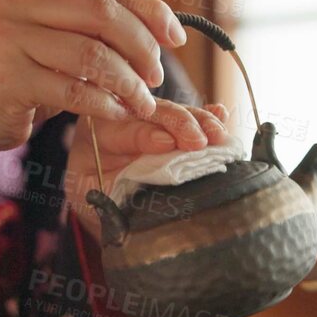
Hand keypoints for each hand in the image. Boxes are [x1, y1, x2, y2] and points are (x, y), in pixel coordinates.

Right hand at [0, 0, 208, 157]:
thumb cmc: (15, 78)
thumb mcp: (53, 41)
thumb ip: (92, 27)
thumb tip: (162, 25)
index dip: (148, 12)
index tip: (177, 38)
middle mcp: (13, 1)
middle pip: (102, 14)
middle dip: (142, 47)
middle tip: (156, 77)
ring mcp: (5, 37)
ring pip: (92, 55)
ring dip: (128, 83)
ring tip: (142, 103)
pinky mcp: (5, 78)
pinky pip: (74, 90)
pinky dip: (105, 105)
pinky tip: (116, 114)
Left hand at [68, 103, 229, 239]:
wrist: (104, 188)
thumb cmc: (98, 192)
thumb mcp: (95, 195)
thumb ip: (106, 194)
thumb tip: (126, 204)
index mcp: (101, 130)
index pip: (125, 129)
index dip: (146, 135)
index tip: (167, 142)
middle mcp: (128, 114)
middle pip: (156, 112)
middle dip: (180, 124)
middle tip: (198, 141)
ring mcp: (154, 116)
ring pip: (180, 111)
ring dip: (202, 122)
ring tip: (218, 137)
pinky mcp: (176, 124)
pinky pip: (195, 115)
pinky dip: (210, 116)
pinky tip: (222, 116)